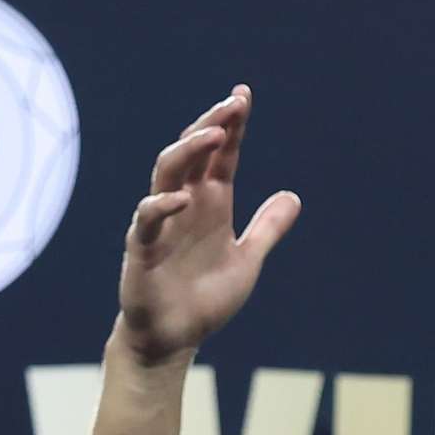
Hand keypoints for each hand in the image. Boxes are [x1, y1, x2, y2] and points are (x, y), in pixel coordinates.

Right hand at [117, 87, 300, 363]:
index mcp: (210, 204)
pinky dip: (162, 205)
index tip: (244, 96)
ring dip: (189, 150)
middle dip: (212, 124)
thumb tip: (293, 196)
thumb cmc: (205, 299)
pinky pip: (147, 217)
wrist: (173, 338)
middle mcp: (185, 204)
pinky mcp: (141, 247)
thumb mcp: (247, 261)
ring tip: (216, 134)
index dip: (231, 126)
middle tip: (233, 103)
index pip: (220, 155)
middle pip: (192, 151)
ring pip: (167, 172)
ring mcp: (161, 222)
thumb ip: (267, 229)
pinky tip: (184, 198)